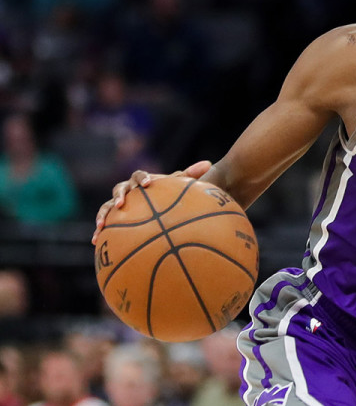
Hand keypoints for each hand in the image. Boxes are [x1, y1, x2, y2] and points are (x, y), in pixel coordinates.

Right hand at [92, 160, 211, 243]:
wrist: (155, 204)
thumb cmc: (167, 194)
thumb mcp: (178, 186)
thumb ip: (190, 175)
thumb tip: (209, 163)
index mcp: (141, 181)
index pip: (139, 175)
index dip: (143, 178)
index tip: (149, 184)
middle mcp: (127, 190)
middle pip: (119, 189)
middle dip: (118, 196)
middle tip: (120, 204)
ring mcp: (117, 204)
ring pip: (106, 206)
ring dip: (102, 214)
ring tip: (101, 225)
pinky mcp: (112, 218)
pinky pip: (104, 223)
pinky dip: (99, 231)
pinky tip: (95, 242)